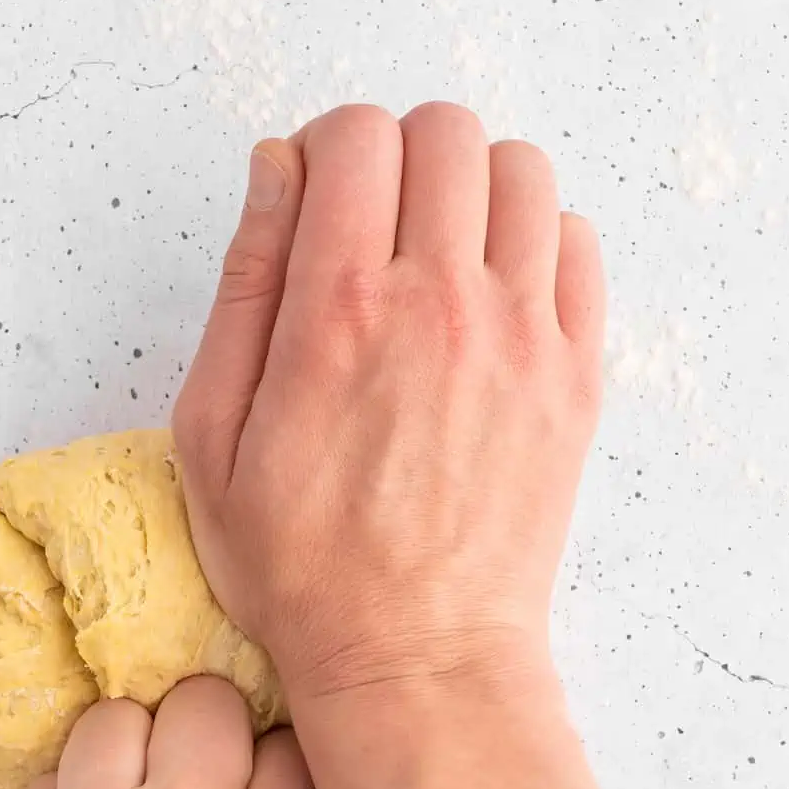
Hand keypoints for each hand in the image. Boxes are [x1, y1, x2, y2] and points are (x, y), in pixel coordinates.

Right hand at [174, 103, 604, 706]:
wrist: (415, 657)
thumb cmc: (302, 566)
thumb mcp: (211, 436)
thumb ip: (243, 286)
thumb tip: (276, 169)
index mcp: (338, 311)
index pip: (356, 135)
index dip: (324, 148)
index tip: (314, 199)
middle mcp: (439, 304)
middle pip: (444, 132)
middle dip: (396, 155)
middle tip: (371, 223)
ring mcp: (521, 336)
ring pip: (521, 171)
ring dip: (471, 188)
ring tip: (437, 252)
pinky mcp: (573, 374)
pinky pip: (577, 244)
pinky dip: (535, 241)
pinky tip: (492, 296)